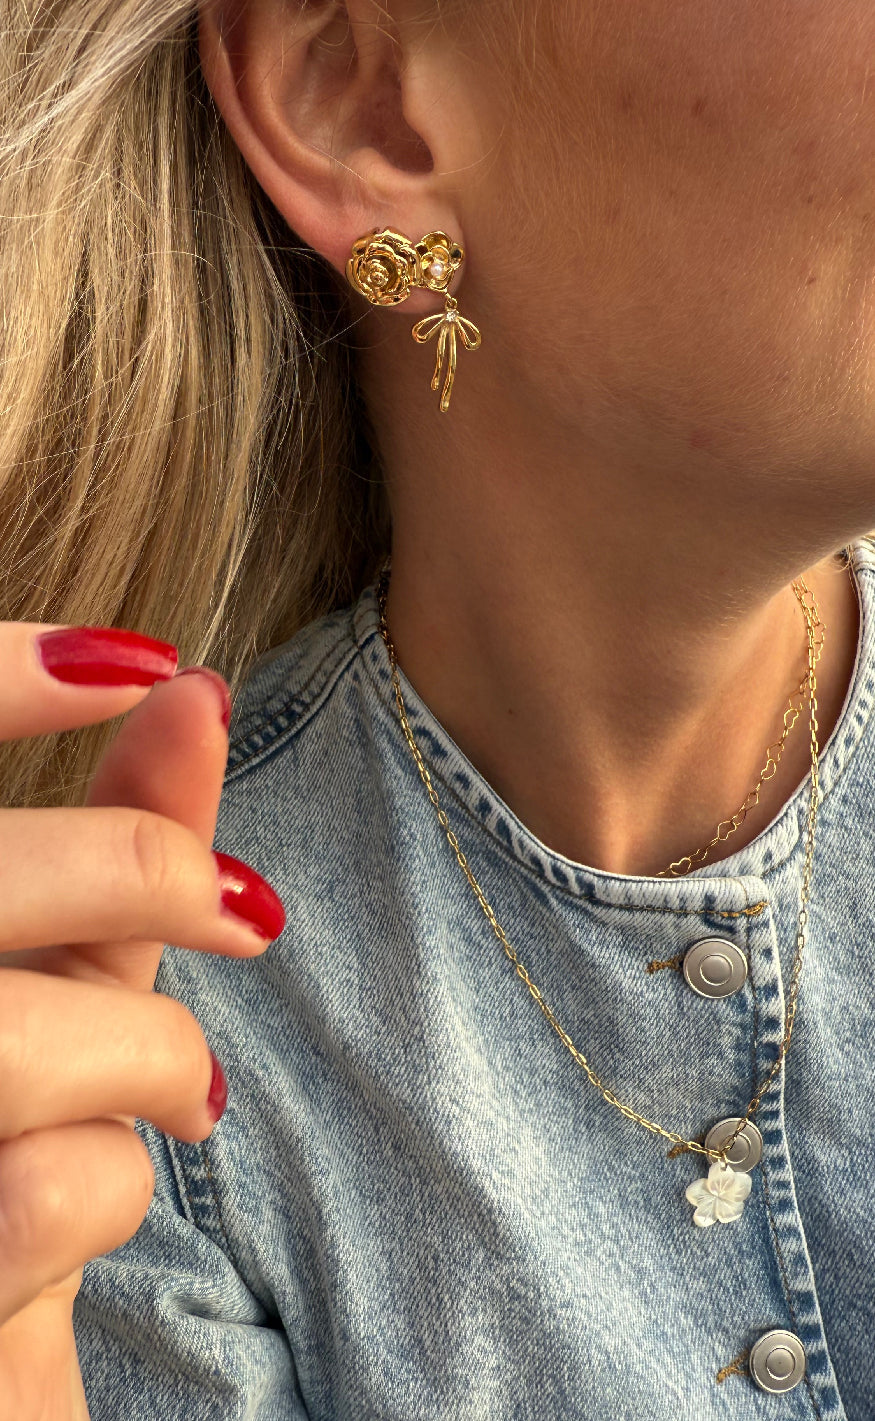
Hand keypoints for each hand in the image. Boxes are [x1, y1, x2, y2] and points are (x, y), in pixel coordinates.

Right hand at [0, 623, 284, 1413]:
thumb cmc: (16, 1127)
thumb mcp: (67, 975)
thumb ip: (114, 842)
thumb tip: (195, 688)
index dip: (6, 677)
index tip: (143, 662)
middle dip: (143, 872)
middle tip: (240, 911)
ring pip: (22, 1044)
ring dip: (143, 1060)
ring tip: (172, 1095)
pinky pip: (42, 1189)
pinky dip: (108, 1187)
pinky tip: (90, 1202)